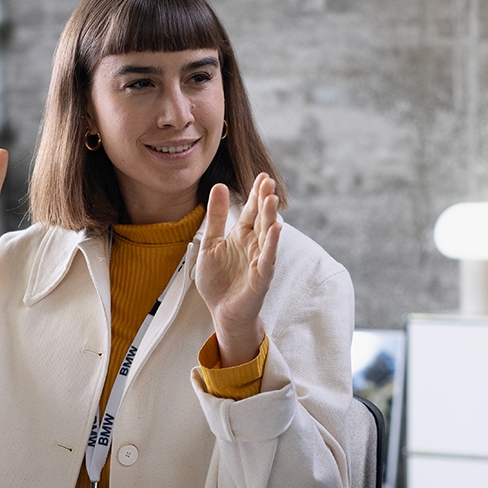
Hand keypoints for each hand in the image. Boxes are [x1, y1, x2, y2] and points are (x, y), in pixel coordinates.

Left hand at [196, 173, 280, 366]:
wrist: (221, 312)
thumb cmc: (219, 281)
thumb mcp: (211, 243)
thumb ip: (217, 217)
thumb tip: (220, 186)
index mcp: (242, 236)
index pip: (252, 210)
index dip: (256, 194)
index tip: (262, 175)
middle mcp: (254, 245)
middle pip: (262, 218)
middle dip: (265, 200)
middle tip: (268, 180)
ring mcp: (260, 261)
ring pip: (268, 235)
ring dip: (271, 217)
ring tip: (272, 198)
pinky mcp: (261, 278)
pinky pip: (268, 259)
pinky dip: (272, 244)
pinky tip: (276, 229)